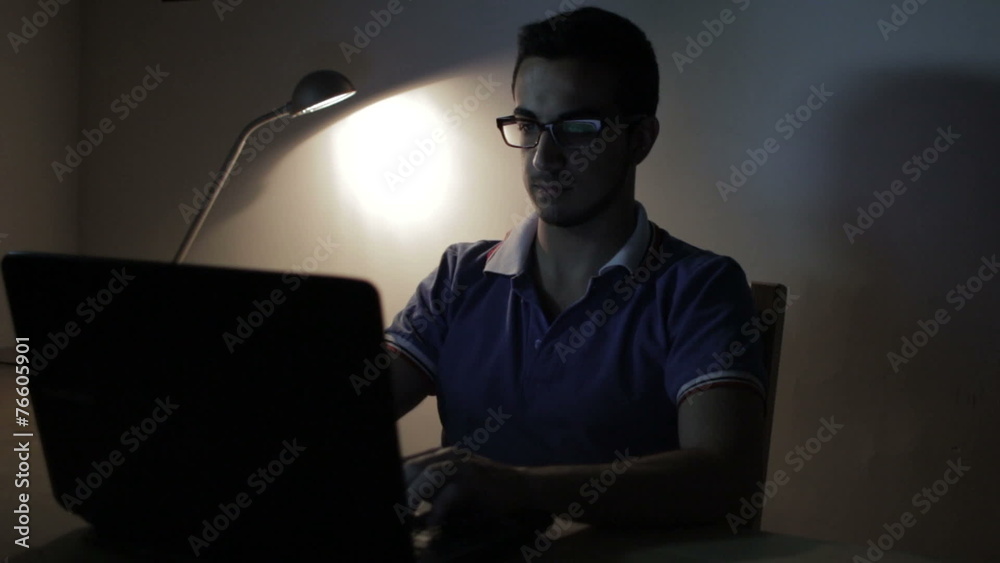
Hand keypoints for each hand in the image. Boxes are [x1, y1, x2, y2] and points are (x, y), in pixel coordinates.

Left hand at [402, 447, 529, 527]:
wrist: (520, 485)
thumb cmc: (486, 487)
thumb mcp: (454, 482)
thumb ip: (432, 487)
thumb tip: (409, 497)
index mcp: (442, 454)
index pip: (410, 462)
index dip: (399, 476)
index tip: (392, 493)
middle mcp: (450, 455)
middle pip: (415, 466)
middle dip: (404, 486)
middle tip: (397, 506)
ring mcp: (463, 466)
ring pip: (430, 474)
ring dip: (414, 493)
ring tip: (405, 511)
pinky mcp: (475, 481)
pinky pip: (451, 493)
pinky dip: (439, 508)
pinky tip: (433, 522)